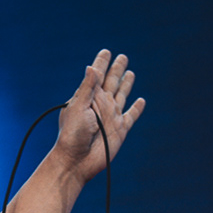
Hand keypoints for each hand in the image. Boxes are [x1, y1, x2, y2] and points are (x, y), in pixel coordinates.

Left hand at [53, 49, 144, 182]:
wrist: (77, 161)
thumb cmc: (72, 135)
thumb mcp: (78, 108)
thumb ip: (87, 88)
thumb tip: (92, 67)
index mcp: (88, 97)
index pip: (96, 75)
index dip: (102, 63)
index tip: (106, 52)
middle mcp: (101, 104)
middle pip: (112, 82)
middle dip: (116, 69)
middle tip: (122, 57)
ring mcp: (111, 116)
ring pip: (122, 95)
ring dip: (126, 84)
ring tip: (129, 73)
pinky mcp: (121, 130)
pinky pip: (131, 116)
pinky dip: (137, 108)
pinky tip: (141, 101)